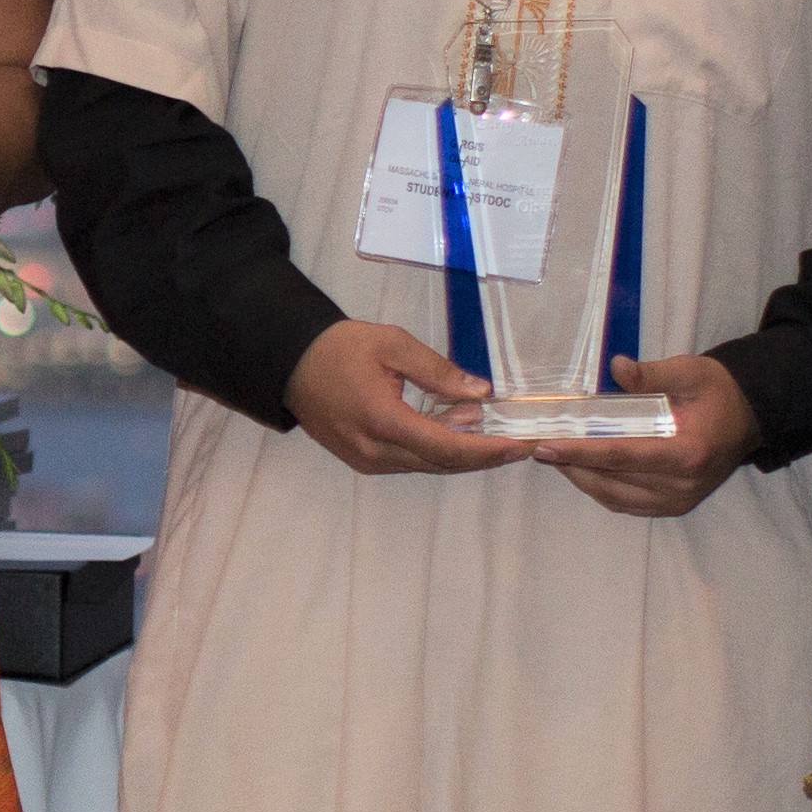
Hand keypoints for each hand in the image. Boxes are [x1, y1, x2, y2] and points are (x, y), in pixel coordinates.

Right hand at [282, 321, 532, 475]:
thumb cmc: (340, 347)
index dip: (489, 450)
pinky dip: (437, 449)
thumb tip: (480, 393)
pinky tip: (455, 430)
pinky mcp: (363, 461)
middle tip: (519, 444)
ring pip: (428, 466)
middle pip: (442, 464)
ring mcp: (367, 461)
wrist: (290, 362)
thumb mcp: (392, 345)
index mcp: (383, 422)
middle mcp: (376, 453)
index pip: (448, 447)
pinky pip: (410, 461)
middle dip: (484, 456)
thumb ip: (438, 371)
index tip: (522, 445)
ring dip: (461, 452)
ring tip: (492, 432)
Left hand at [525, 353, 762, 515]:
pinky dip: (600, 488)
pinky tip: (581, 469)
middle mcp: (681, 486)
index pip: (621, 456)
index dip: (580, 451)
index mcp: (686, 454)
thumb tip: (616, 368)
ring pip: (614, 497)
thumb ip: (653, 373)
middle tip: (536, 446)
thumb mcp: (690, 372)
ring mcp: (678, 501)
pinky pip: (626, 503)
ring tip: (553, 456)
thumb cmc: (717, 391)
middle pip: (612, 481)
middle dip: (570, 464)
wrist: (748, 417)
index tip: (545, 446)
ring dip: (581, 478)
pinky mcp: (675, 506)